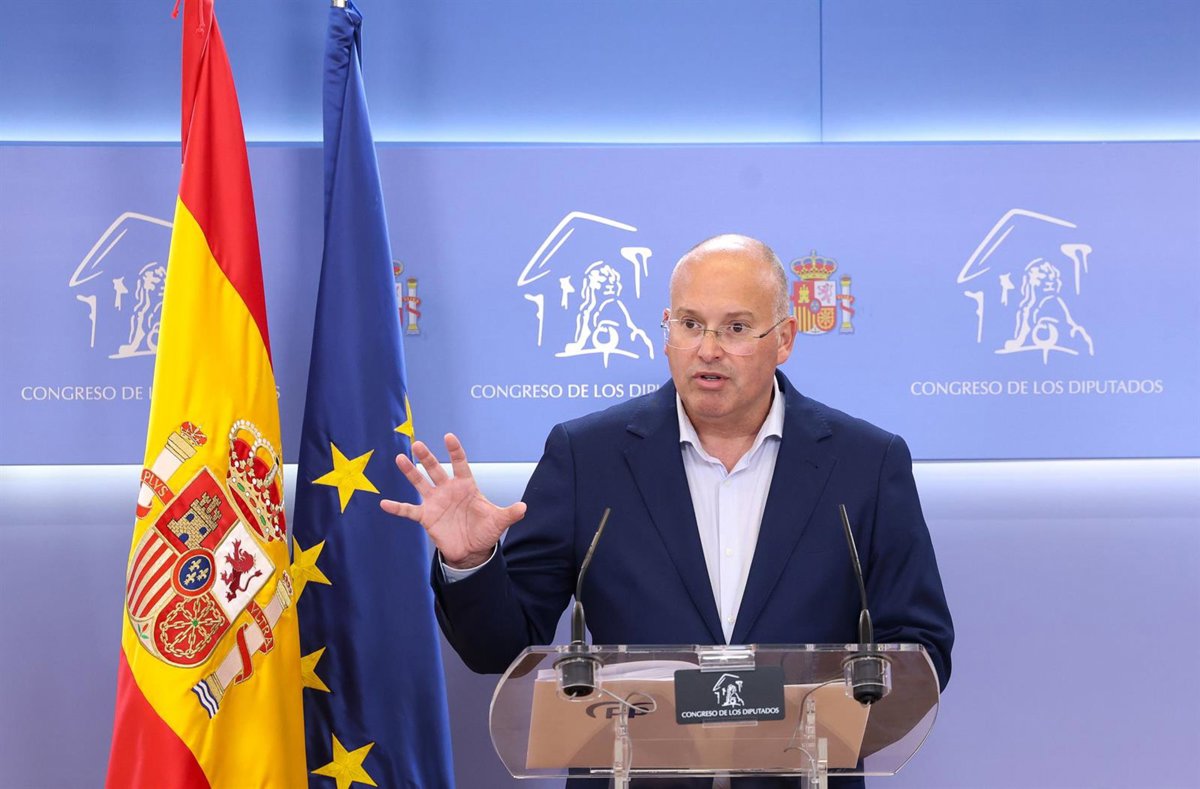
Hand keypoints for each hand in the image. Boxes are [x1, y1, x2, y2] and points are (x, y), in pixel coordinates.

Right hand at [380, 433, 526, 569]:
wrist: (472, 550)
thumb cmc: (485, 530)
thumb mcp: (498, 521)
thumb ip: (509, 513)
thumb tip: (524, 508)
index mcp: (466, 486)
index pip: (460, 464)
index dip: (455, 451)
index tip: (449, 437)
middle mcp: (448, 490)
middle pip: (435, 469)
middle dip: (427, 457)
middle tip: (417, 444)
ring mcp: (435, 502)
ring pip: (420, 483)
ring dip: (410, 472)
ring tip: (399, 458)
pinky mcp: (426, 517)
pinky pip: (409, 510)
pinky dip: (397, 508)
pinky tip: (384, 504)